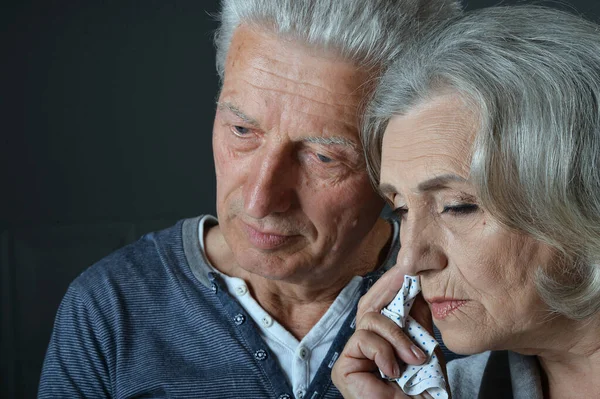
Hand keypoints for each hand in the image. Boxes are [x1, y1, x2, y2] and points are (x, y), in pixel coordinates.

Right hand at [332, 267, 440, 398]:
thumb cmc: (425, 396)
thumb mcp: (428, 350)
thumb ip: (418, 322)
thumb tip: (417, 285)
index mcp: (384, 340)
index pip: (382, 304)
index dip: (392, 285)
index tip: (409, 267)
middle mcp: (365, 346)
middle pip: (370, 304)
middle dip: (391, 288)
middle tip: (409, 275)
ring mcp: (353, 356)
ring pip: (368, 319)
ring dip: (396, 335)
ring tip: (414, 358)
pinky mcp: (343, 368)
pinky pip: (362, 338)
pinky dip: (383, 350)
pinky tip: (393, 370)